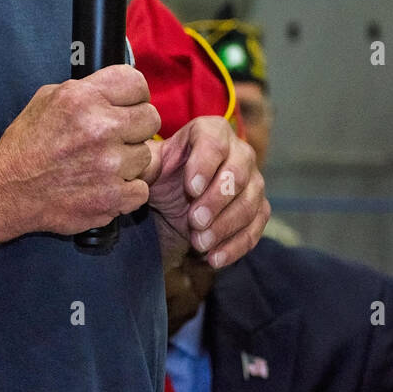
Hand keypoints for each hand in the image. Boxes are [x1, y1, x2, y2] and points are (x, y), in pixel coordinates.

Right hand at [0, 64, 159, 238]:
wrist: (9, 190)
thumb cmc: (28, 144)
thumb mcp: (48, 98)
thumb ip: (88, 89)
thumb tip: (119, 89)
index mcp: (83, 98)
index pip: (136, 83)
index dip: (135, 95)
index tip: (128, 105)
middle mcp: (100, 128)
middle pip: (151, 118)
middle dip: (136, 127)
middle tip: (117, 138)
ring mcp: (109, 165)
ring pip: (145, 156)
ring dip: (129, 162)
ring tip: (102, 165)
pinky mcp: (112, 197)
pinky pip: (142, 189)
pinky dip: (127, 192)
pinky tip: (106, 187)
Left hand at [142, 116, 268, 269]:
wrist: (175, 203)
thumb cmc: (163, 177)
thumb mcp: (149, 169)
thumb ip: (142, 164)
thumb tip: (133, 165)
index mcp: (211, 132)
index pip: (215, 141)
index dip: (205, 164)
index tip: (191, 190)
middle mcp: (239, 152)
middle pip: (239, 171)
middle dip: (217, 200)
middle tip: (194, 221)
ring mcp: (253, 182)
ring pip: (250, 202)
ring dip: (225, 226)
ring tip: (199, 243)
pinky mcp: (258, 209)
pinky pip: (255, 228)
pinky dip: (236, 246)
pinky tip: (214, 258)